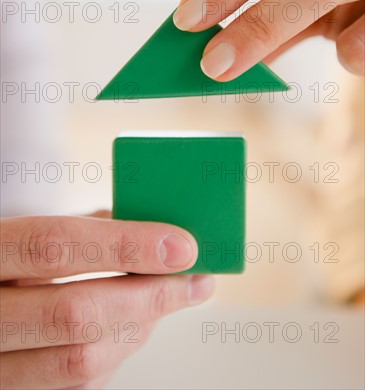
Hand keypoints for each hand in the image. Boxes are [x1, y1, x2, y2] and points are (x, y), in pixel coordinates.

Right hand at [0, 213, 213, 388]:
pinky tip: (133, 326)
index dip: (124, 245)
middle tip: (191, 280)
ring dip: (139, 328)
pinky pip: (78, 385)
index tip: (180, 246)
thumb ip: (87, 231)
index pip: (53, 246)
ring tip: (167, 299)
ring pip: (79, 359)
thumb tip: (157, 234)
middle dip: (147, 296)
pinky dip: (118, 353)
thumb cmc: (13, 262)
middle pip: (73, 313)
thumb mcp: (33, 234)